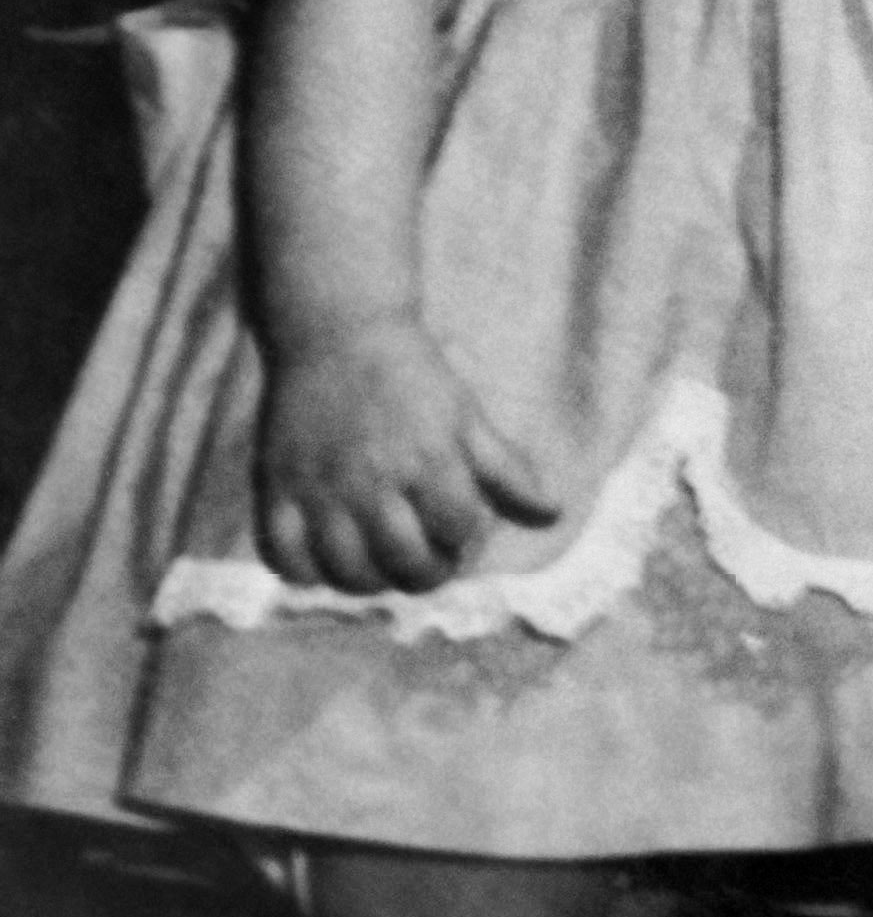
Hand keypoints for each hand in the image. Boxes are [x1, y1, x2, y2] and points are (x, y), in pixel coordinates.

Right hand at [255, 322, 558, 595]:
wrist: (338, 334)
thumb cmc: (412, 377)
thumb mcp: (467, 418)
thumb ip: (507, 472)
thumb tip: (551, 516)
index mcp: (429, 461)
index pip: (457, 531)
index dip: (463, 544)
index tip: (457, 539)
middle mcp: (374, 481)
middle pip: (403, 560)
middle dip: (423, 575)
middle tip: (422, 564)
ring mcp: (322, 488)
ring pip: (345, 568)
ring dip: (368, 582)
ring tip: (378, 569)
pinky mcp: (277, 488)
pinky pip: (282, 555)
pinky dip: (302, 573)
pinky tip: (323, 563)